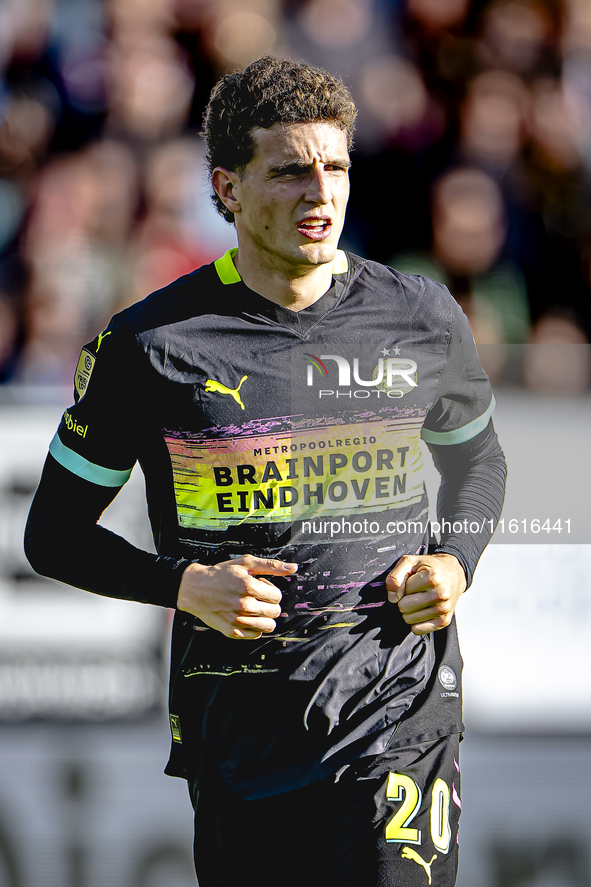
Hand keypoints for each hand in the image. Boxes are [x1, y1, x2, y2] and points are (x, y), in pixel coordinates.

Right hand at [177, 554, 297, 638]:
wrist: (195, 588)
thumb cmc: (221, 573)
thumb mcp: (245, 563)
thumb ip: (270, 566)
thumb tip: (293, 568)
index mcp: (249, 587)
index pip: (277, 597)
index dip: (271, 591)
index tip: (260, 587)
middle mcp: (243, 605)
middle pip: (275, 612)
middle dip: (270, 604)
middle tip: (257, 598)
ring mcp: (236, 620)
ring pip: (268, 627)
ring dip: (265, 617)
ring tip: (254, 609)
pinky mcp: (230, 632)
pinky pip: (255, 635)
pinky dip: (254, 627)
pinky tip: (246, 617)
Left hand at [385, 553, 466, 635]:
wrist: (454, 573)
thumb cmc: (429, 567)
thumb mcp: (409, 562)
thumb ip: (395, 576)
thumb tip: (392, 598)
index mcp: (431, 578)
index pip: (401, 591)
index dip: (402, 586)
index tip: (411, 581)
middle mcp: (440, 594)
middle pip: (403, 607)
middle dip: (404, 599)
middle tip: (414, 592)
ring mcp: (443, 609)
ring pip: (409, 619)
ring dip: (410, 610)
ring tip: (419, 599)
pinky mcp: (444, 621)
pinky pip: (418, 630)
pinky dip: (416, 622)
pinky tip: (422, 610)